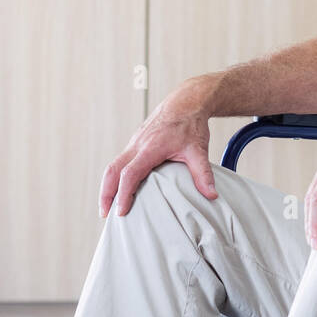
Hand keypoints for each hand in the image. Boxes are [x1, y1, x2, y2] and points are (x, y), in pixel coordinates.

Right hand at [100, 76, 217, 217]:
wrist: (186, 102)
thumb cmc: (190, 124)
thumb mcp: (198, 150)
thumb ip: (203, 173)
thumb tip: (211, 195)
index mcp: (150, 148)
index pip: (129, 174)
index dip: (123, 194)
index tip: (121, 211)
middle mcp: (137, 145)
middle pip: (112, 171)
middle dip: (105, 193)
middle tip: (104, 214)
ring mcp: (134, 143)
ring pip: (113, 165)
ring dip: (108, 185)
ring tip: (109, 205)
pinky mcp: (136, 142)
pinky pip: (120, 161)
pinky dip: (115, 176)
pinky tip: (121, 188)